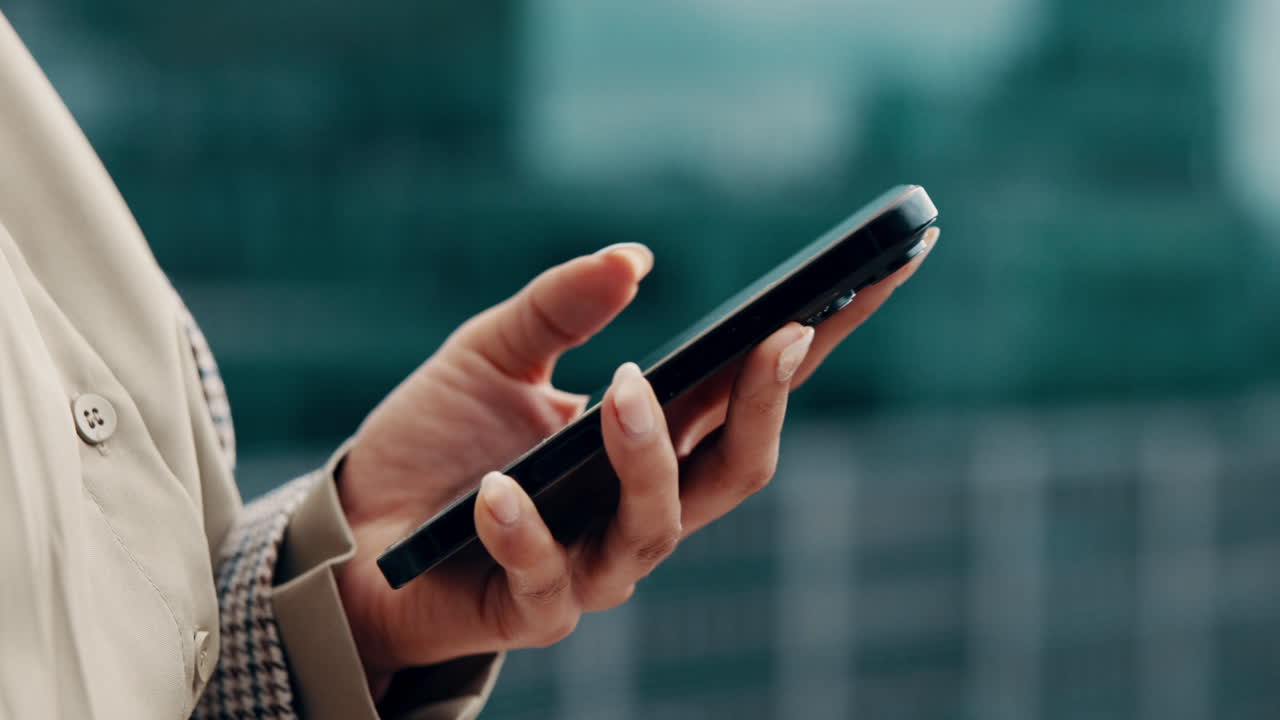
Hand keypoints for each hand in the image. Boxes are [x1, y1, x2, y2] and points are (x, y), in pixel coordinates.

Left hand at [335, 229, 937, 696]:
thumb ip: (559, 308)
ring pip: (658, 525)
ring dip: (647, 455)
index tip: (877, 275)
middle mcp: (640, 507)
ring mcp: (595, 564)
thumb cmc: (436, 442)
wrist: (355, 531)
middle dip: (768, 403)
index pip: (748, 389)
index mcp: (649, 441)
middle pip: (739, 468)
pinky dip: (523, 531)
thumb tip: (634, 258)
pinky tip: (495, 492)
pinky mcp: (532, 609)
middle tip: (780, 333)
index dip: (819, 340)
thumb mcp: (491, 354)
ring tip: (622, 390)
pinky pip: (544, 576)